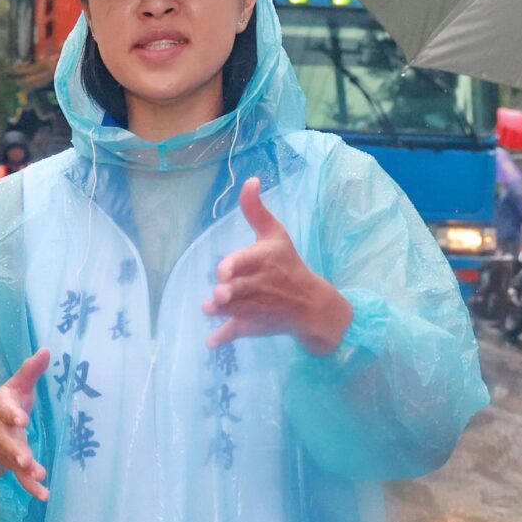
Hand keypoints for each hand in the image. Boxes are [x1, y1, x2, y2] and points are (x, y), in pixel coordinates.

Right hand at [0, 348, 50, 500]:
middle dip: (15, 449)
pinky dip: (31, 486)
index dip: (11, 414)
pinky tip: (44, 494)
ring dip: (24, 469)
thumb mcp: (15, 387)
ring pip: (13, 460)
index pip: (4, 409)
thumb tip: (47, 350)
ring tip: (38, 475)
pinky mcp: (12, 464)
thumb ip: (30, 371)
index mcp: (2, 408)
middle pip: (6, 440)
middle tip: (24, 459)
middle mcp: (1, 430)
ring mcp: (6, 449)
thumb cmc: (5, 406)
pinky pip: (21, 477)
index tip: (21, 419)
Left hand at [203, 179, 351, 354]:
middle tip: (219, 295)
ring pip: (233, 310)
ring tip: (209, 308)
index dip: (233, 267)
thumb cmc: (289, 264)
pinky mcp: (252, 326)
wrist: (311, 304)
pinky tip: (211, 342)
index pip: (245, 262)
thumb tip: (250, 180)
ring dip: (221, 312)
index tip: (223, 271)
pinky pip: (236, 333)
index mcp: (263, 261)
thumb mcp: (276, 234)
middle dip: (228, 294)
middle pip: (238, 290)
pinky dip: (223, 338)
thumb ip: (256, 210)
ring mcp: (255, 308)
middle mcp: (259, 285)